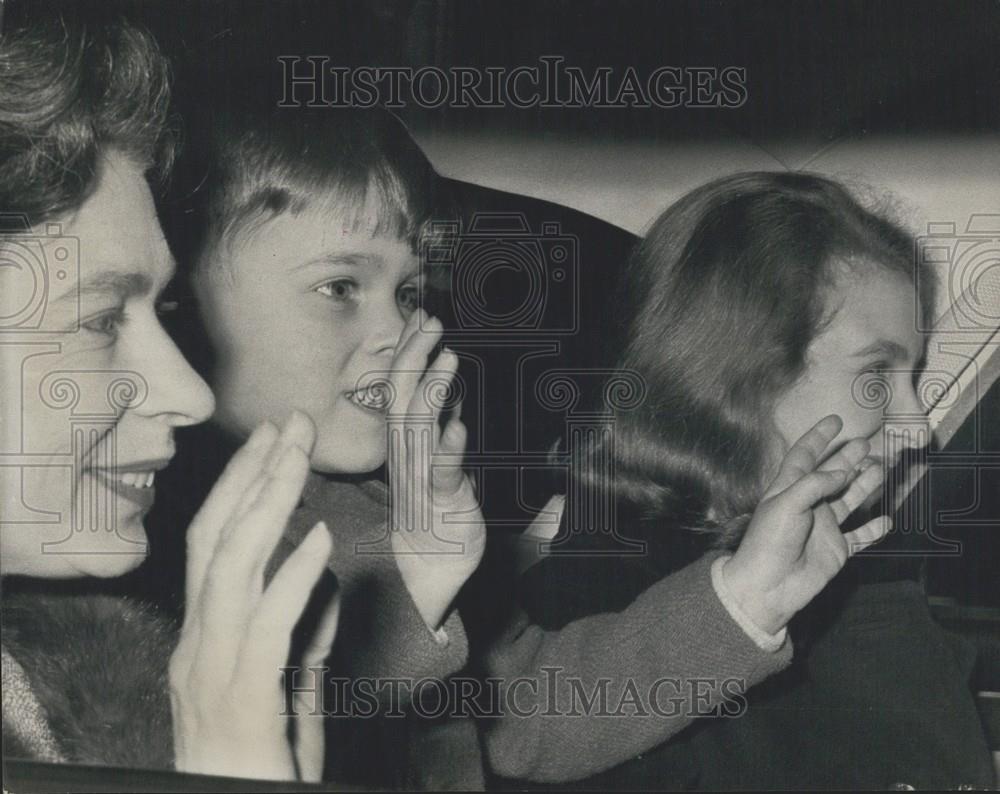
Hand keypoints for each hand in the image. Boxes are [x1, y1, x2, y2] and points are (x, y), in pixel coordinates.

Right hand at [169, 412, 339, 781]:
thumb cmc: (260, 767)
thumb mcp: (286, 690)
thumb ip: (302, 639)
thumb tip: (321, 587)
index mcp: (205, 642)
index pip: (214, 547)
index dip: (241, 489)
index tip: (272, 443)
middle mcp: (198, 648)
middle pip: (217, 542)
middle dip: (254, 476)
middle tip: (289, 424)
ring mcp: (211, 675)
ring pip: (232, 570)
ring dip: (268, 505)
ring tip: (298, 456)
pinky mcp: (242, 705)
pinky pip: (267, 629)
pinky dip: (292, 578)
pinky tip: (318, 538)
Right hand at [384, 309, 485, 630]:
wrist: (427, 569)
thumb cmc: (435, 513)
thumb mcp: (441, 463)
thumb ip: (446, 432)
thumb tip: (456, 404)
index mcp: (407, 441)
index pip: (402, 387)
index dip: (410, 350)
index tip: (420, 317)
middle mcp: (407, 454)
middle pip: (402, 396)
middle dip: (414, 355)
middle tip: (429, 320)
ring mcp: (421, 477)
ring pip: (418, 427)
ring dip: (432, 389)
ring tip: (449, 357)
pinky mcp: (441, 502)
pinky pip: (441, 472)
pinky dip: (449, 448)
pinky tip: (460, 426)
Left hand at [722, 414, 889, 634]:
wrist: (768, 586)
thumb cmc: (769, 542)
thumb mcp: (786, 504)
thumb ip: (814, 484)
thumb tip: (841, 472)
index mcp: (789, 489)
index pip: (804, 456)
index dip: (818, 437)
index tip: (835, 420)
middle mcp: (808, 504)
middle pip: (832, 475)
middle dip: (848, 458)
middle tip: (867, 445)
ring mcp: (823, 527)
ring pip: (849, 500)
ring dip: (864, 485)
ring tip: (882, 469)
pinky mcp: (835, 550)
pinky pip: (859, 537)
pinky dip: (873, 529)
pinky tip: (887, 520)